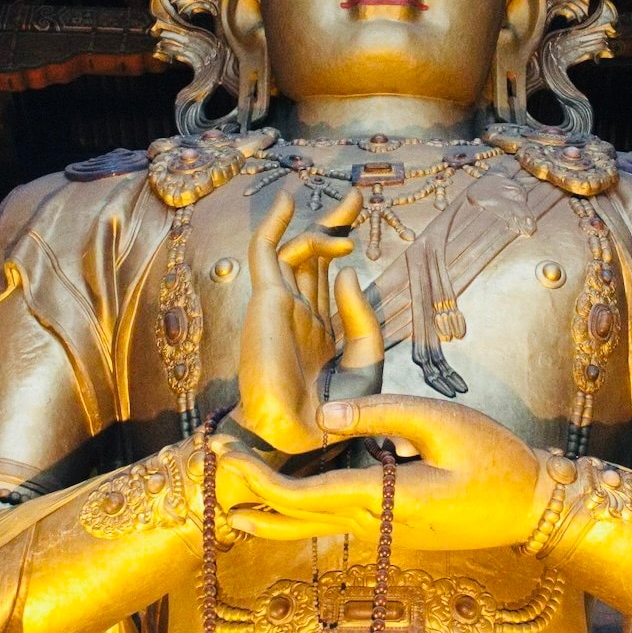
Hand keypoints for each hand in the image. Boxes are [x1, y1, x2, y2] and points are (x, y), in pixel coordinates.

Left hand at [214, 396, 547, 550]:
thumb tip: (324, 414)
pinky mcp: (395, 528)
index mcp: (385, 498)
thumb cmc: (497, 460)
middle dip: (251, 498)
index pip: (306, 495)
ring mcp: (387, 532)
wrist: (534, 508)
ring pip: (315, 527)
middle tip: (210, 473)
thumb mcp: (444, 423)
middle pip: (299, 519)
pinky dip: (303, 513)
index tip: (229, 458)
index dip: (260, 480)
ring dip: (272, 513)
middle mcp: (377, 524)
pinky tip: (287, 502)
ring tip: (231, 504)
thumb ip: (382, 414)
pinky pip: (336, 522)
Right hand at [230, 189, 383, 454]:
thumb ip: (361, 314)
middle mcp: (299, 312)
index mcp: (319, 328)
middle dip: (333, 224)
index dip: (342, 247)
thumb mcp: (365, 358)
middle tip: (355, 197)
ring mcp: (280, 305)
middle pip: (314, 258)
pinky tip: (289, 203)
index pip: (330, 277)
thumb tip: (347, 269)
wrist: (300, 435)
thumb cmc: (333, 409)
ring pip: (294, 251)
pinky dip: (274, 226)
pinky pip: (266, 255)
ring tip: (350, 206)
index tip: (360, 220)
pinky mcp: (266, 301)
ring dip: (319, 225)